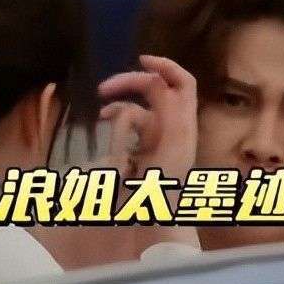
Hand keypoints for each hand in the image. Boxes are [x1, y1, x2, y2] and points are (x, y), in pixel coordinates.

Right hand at [97, 54, 196, 180]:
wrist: (157, 224)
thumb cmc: (164, 189)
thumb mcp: (169, 148)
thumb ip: (166, 113)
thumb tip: (159, 81)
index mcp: (182, 123)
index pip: (183, 82)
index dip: (165, 65)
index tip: (140, 59)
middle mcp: (173, 127)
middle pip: (154, 90)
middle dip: (128, 84)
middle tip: (102, 89)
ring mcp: (158, 138)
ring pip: (136, 109)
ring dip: (118, 109)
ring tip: (101, 116)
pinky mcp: (144, 151)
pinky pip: (128, 128)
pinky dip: (115, 126)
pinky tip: (104, 130)